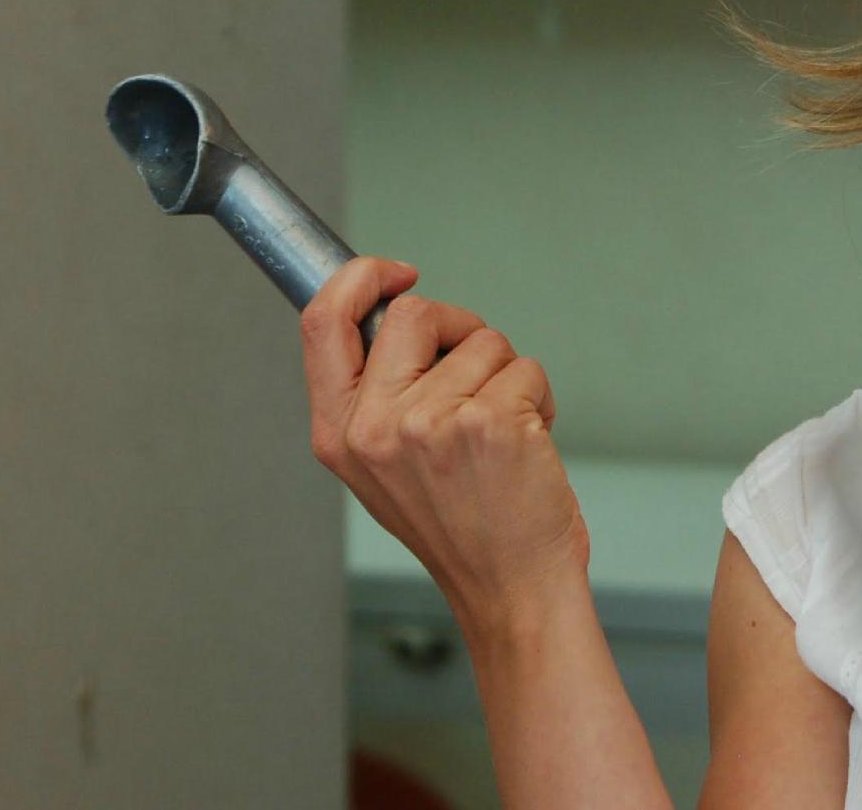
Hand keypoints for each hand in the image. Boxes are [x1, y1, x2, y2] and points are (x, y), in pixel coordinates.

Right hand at [300, 258, 588, 623]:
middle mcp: (375, 426)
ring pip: (483, 340)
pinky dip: (538, 396)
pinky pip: (525, 367)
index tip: (396, 273)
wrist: (511, 588)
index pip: (323, 322)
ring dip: (507, 375)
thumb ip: (377, 397)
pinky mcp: (490, 422)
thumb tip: (398, 317)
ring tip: (502, 436)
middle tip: (478, 374)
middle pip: (416, 312)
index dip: (360, 278)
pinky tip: (528, 445)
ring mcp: (431, 423)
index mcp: (338, 433)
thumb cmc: (461, 526)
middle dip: (460, 328)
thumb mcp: (383, 467)